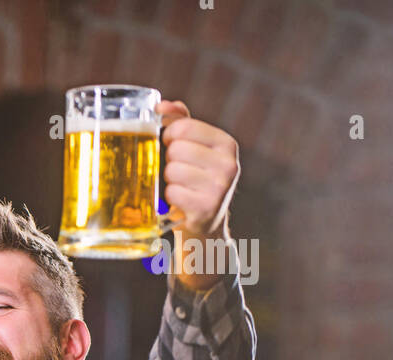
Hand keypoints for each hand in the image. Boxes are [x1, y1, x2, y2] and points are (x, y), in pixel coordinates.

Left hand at [159, 100, 239, 239]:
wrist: (205, 221)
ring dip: (168, 179)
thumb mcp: (194, 147)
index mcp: (226, 143)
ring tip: (180, 185)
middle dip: (169, 159)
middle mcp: (229, 164)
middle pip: (176, 148)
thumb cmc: (195, 177)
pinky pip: (172, 192)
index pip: (184, 127)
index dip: (169, 135)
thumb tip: (163, 105)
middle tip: (178, 170)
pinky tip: (181, 200)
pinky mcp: (206, 208)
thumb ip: (181, 121)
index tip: (171, 144)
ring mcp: (220, 187)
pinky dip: (170, 197)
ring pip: (172, 170)